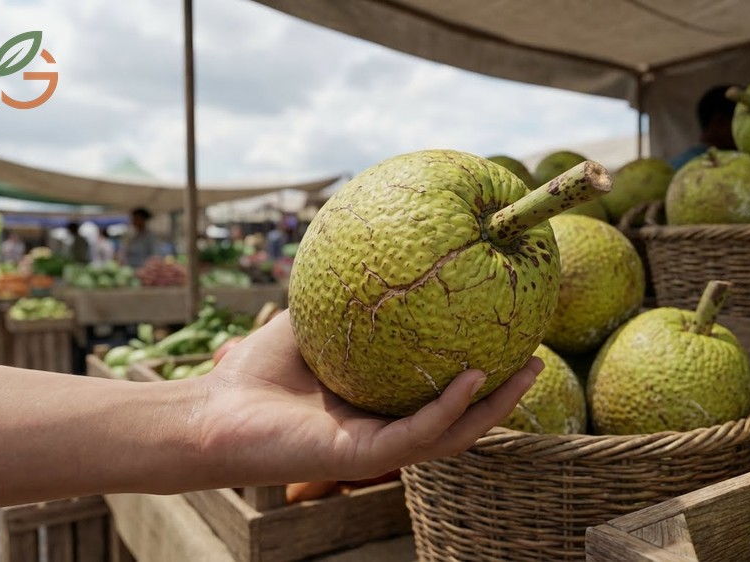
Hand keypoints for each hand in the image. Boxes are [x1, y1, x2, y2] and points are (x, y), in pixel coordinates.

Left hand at [195, 310, 542, 484]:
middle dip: (504, 394)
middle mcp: (387, 430)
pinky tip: (473, 379)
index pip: (443, 393)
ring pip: (454, 433)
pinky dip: (449, 407)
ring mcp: (378, 448)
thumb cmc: (255, 372)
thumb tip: (381, 248)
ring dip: (494, 406)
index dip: (482, 372)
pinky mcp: (362, 458)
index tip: (508, 334)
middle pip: (463, 418)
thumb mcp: (314, 322)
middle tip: (537, 357)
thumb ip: (350, 299)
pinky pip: (418, 434)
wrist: (212, 413)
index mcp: (381, 405)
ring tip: (526, 371)